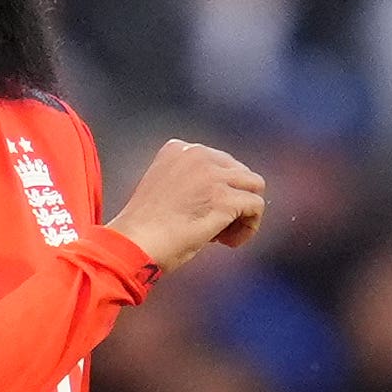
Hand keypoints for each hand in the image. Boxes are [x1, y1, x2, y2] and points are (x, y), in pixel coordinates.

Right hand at [110, 139, 265, 273]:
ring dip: (244, 213)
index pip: (220, 162)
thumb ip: (193, 182)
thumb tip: (227, 195)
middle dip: (234, 201)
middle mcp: (197, 154)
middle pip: (241, 172)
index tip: (200, 212)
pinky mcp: (225, 198)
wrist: (134, 243)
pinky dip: (248, 228)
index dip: (218, 190)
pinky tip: (227, 242)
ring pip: (254, 186)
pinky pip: (256, 206)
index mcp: (179, 148)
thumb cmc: (146, 228)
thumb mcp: (167, 190)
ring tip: (224, 235)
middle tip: (214, 228)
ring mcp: (213, 175)